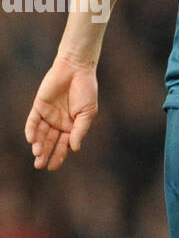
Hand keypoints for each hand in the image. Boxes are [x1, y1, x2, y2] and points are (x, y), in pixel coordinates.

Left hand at [25, 56, 98, 170]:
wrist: (76, 70)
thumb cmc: (86, 91)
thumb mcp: (87, 113)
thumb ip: (80, 131)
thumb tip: (74, 149)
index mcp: (72, 127)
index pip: (64, 145)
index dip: (58, 156)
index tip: (52, 167)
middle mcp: (59, 123)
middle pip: (50, 142)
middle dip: (45, 154)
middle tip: (39, 165)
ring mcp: (48, 115)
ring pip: (41, 134)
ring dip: (38, 144)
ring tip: (37, 154)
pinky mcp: (39, 106)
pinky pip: (33, 121)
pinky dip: (31, 130)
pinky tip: (31, 140)